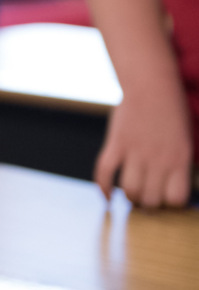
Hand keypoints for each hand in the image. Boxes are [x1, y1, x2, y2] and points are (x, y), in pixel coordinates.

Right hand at [94, 86, 192, 206]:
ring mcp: (135, 151)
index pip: (175, 200)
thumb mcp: (185, 139)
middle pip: (151, 199)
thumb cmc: (172, 110)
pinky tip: (107, 197)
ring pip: (129, 190)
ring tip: (131, 195)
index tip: (166, 200)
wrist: (150, 82)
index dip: (170, 206)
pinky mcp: (116, 142)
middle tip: (147, 199)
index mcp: (180, 159)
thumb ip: (179, 163)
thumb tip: (172, 187)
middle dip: (149, 205)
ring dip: (129, 198)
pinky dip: (103, 187)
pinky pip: (105, 170)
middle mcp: (158, 159)